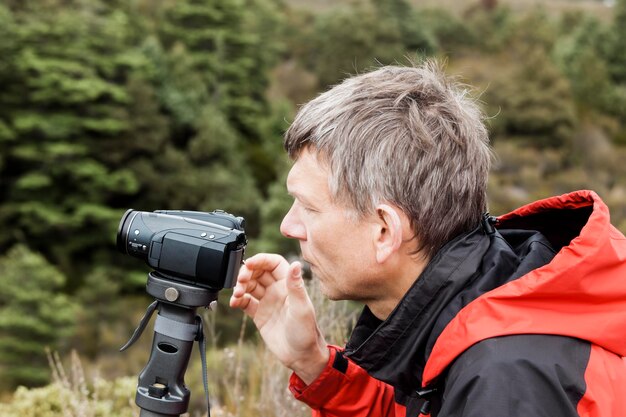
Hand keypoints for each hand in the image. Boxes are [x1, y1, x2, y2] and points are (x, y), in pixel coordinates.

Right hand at [229, 254, 328, 383]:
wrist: (300, 356)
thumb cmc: (306, 333)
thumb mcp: (302, 308)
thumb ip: (295, 286)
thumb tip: (295, 263)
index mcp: (288, 285)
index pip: (273, 263)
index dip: (261, 260)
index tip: (249, 264)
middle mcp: (277, 290)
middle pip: (259, 272)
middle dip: (247, 272)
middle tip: (240, 280)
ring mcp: (267, 302)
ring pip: (250, 285)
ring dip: (240, 286)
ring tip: (237, 293)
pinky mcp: (259, 314)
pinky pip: (245, 302)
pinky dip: (237, 299)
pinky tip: (234, 302)